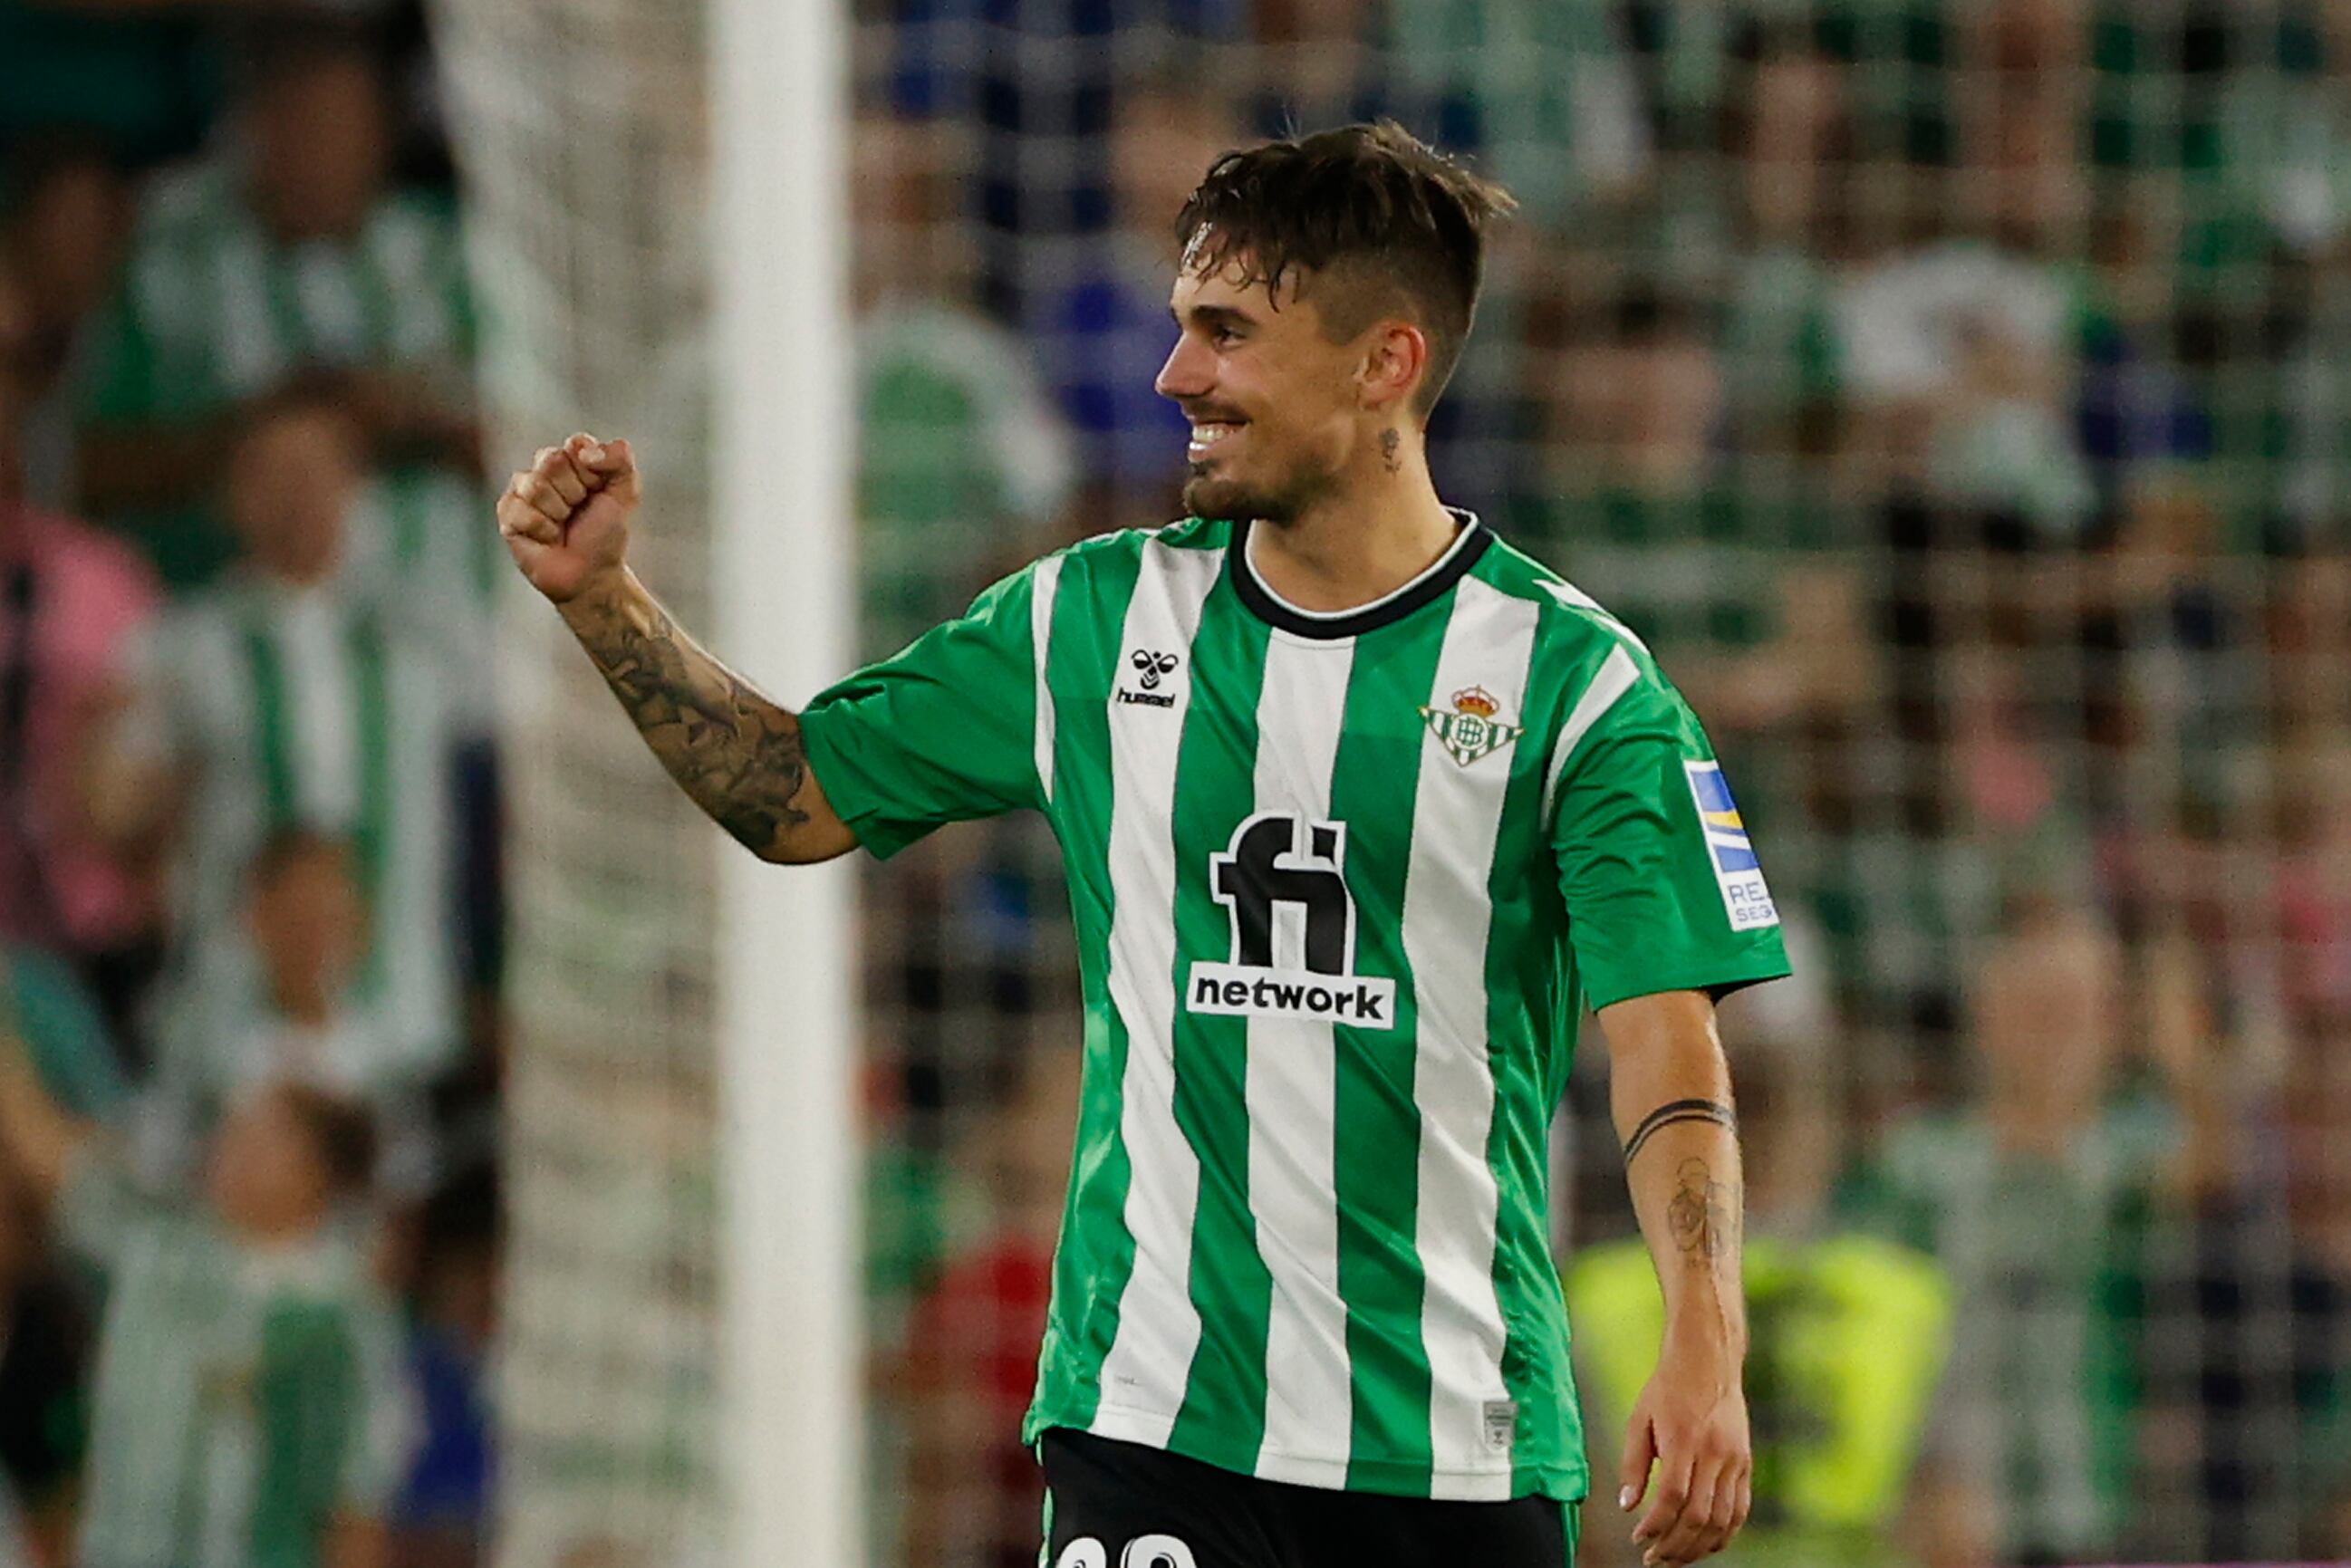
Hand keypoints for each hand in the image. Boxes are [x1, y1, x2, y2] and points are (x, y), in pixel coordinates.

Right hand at [497, 433, 639, 604]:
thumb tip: (583, 450)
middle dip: (574, 492)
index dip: (591, 472)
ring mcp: (522, 490)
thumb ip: (619, 458)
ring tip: (562, 525)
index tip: (598, 491)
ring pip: (535, 485)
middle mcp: (543, 469)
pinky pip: (521, 510)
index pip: (576, 444)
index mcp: (571, 458)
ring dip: (558, 512)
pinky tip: (547, 537)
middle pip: (551, 460)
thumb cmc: (605, 533)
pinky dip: (542, 528)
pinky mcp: (507, 513)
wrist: (591, 573)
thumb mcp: (625, 492)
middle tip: (578, 510)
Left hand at [1619, 1345, 1751, 1566]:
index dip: (1656, 1525)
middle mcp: (1714, 1453)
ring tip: (1674, 1559)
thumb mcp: (1639, 1420)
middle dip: (1674, 1546)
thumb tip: (1627, 1505)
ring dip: (1697, 1547)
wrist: (1708, 1361)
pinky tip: (1705, 1546)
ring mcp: (1734, 1460)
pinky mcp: (1746, 1463)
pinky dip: (1724, 1534)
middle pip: (1698, 1515)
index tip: (1638, 1539)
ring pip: (1721, 1519)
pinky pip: (1740, 1510)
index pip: (1673, 1497)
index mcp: (1684, 1440)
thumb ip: (1633, 1465)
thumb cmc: (1667, 1389)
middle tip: (1653, 1560)